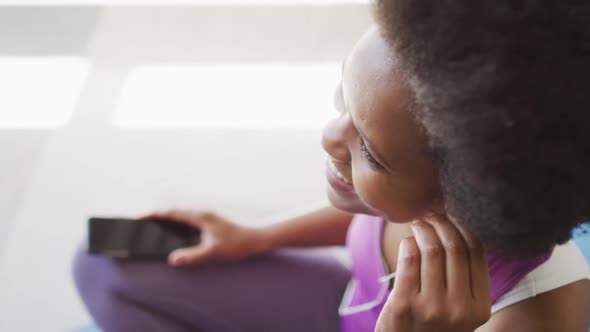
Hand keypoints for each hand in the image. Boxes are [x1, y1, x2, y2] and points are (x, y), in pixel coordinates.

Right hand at [142, 210, 267, 266]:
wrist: (258, 238)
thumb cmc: (238, 244)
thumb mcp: (213, 253)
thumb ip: (192, 256)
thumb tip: (172, 259)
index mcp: (201, 216)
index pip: (174, 213)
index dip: (156, 214)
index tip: (141, 216)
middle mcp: (204, 213)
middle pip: (177, 212)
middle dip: (160, 216)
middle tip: (144, 221)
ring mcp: (209, 217)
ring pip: (184, 216)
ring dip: (171, 219)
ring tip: (156, 226)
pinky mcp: (213, 222)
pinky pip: (191, 221)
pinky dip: (181, 224)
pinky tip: (178, 234)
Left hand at [375, 214, 490, 331]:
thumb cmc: (433, 325)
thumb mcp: (461, 310)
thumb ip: (466, 278)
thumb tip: (463, 225)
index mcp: (480, 308)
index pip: (477, 252)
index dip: (464, 225)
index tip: (453, 213)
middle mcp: (459, 309)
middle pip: (455, 247)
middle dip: (442, 222)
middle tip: (432, 213)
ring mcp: (432, 308)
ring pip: (432, 250)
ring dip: (424, 229)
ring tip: (419, 222)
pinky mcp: (404, 305)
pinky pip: (410, 260)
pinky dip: (409, 243)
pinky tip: (408, 242)